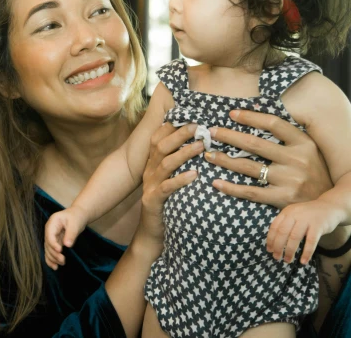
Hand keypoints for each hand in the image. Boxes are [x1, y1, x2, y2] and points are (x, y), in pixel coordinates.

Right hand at [44, 206, 88, 269]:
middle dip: (54, 253)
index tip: (60, 251)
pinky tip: (54, 266)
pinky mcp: (55, 242)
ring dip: (53, 258)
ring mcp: (51, 236)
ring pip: (48, 249)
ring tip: (61, 264)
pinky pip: (51, 251)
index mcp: (52, 223)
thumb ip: (71, 234)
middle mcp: (49, 230)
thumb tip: (67, 245)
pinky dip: (51, 259)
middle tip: (63, 260)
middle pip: (48, 244)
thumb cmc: (76, 217)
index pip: (49, 235)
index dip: (53, 244)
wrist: (78, 215)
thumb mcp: (75, 224)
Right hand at [138, 123, 201, 247]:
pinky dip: (181, 180)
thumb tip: (200, 144)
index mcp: (152, 164)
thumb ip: (179, 164)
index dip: (171, 126)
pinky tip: (195, 175)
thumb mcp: (171, 180)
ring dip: (183, 153)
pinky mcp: (153, 201)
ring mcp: (149, 186)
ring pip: (165, 164)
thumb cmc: (168, 204)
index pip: (157, 138)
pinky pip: (167, 188)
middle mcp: (149, 171)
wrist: (152, 233)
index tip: (189, 116)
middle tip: (198, 126)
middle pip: (161, 146)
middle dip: (179, 134)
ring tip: (201, 146)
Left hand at [207, 110, 332, 208]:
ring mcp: (289, 180)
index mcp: (304, 143)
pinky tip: (216, 182)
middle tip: (211, 132)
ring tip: (209, 155)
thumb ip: (288, 136)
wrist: (328, 205)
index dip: (251, 117)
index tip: (232, 113)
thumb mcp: (309, 150)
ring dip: (225, 160)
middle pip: (255, 144)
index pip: (273, 124)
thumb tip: (257, 109)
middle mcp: (297, 160)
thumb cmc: (314, 172)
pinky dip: (231, 187)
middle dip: (229, 136)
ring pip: (248, 167)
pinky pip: (250, 192)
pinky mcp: (282, 199)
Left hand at [267, 200, 343, 264]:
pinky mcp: (318, 226)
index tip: (269, 250)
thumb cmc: (309, 215)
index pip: (275, 226)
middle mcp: (295, 214)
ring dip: (289, 251)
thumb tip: (274, 242)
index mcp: (287, 212)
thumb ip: (285, 224)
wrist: (330, 207)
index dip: (270, 239)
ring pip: (294, 237)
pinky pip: (311, 241)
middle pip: (282, 232)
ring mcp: (307, 219)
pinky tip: (303, 261)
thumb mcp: (295, 215)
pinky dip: (306, 252)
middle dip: (278, 246)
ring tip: (287, 260)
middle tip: (276, 257)